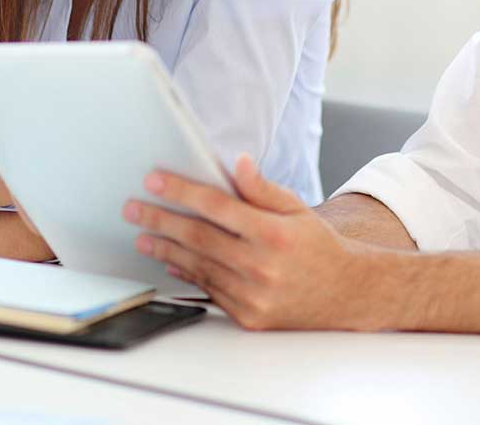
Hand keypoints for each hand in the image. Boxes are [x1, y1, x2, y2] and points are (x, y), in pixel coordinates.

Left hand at [124, 154, 389, 330]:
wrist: (346, 295)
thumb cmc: (317, 246)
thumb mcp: (296, 208)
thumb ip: (262, 188)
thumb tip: (236, 162)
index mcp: (274, 234)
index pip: (217, 206)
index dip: (181, 190)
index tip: (153, 180)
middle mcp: (262, 266)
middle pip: (199, 237)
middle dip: (160, 219)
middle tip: (133, 208)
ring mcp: (254, 295)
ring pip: (198, 265)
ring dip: (165, 248)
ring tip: (142, 234)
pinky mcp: (249, 317)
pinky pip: (209, 290)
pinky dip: (187, 273)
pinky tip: (170, 259)